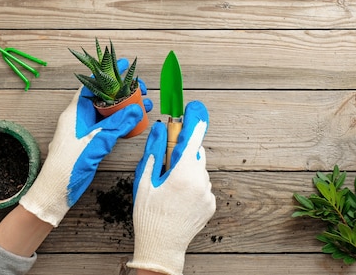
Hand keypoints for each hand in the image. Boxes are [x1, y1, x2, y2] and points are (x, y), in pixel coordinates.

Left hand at [20, 59, 150, 226]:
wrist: (57, 190)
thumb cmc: (68, 165)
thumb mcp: (96, 142)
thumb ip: (117, 125)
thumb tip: (136, 108)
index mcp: (75, 112)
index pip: (93, 84)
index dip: (109, 73)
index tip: (124, 65)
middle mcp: (80, 118)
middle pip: (104, 96)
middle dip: (123, 90)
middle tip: (141, 87)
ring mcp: (85, 130)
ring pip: (109, 112)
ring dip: (126, 107)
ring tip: (144, 103)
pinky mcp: (91, 142)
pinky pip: (109, 126)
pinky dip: (123, 122)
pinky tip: (136, 122)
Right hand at [127, 101, 215, 274]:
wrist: (162, 247)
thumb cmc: (149, 215)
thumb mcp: (145, 180)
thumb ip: (155, 151)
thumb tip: (160, 129)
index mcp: (183, 173)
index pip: (193, 138)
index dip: (194, 121)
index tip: (195, 109)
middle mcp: (200, 181)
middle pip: (196, 153)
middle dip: (184, 151)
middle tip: (168, 160)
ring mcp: (207, 194)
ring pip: (200, 170)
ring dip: (188, 170)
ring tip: (170, 186)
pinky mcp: (211, 204)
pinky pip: (203, 185)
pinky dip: (193, 185)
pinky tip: (178, 197)